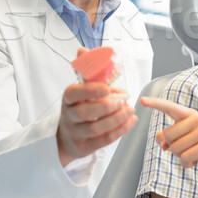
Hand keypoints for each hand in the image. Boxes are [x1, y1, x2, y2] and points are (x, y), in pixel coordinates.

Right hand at [57, 49, 136, 165]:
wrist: (67, 136)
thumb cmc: (79, 106)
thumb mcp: (81, 89)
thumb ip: (86, 70)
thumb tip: (82, 50)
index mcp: (68, 98)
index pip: (74, 93)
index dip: (90, 90)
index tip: (107, 87)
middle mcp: (69, 116)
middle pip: (84, 112)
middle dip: (107, 106)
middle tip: (123, 100)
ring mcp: (76, 133)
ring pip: (95, 128)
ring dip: (116, 119)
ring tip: (130, 109)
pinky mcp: (85, 146)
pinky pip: (104, 140)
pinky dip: (120, 130)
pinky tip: (130, 121)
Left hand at [140, 96, 197, 176]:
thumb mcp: (188, 139)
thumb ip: (171, 136)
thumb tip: (160, 139)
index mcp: (190, 115)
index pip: (169, 107)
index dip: (155, 104)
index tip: (141, 100)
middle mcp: (197, 119)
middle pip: (167, 135)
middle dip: (172, 147)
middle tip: (187, 149)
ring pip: (175, 148)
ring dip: (181, 157)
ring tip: (193, 155)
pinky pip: (184, 157)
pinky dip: (187, 164)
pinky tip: (196, 162)